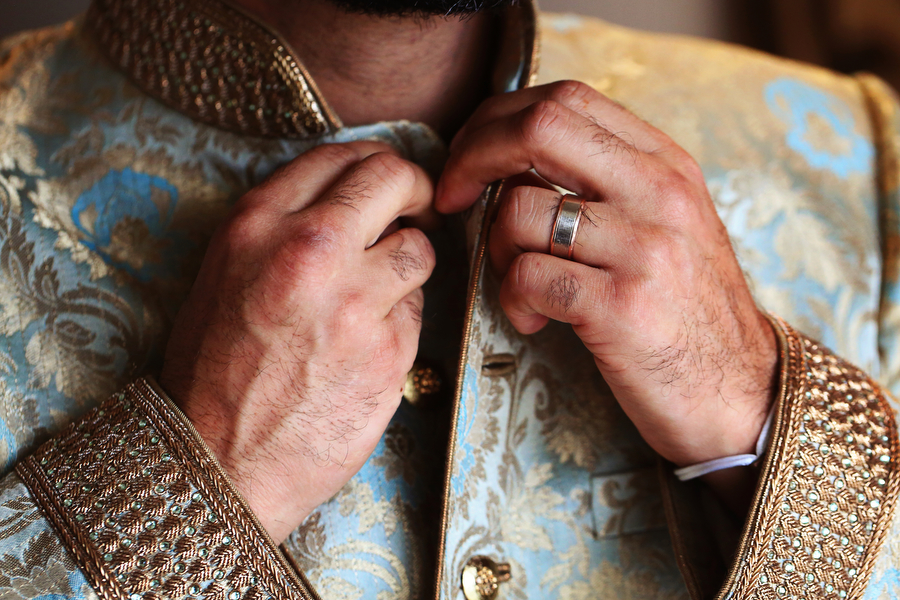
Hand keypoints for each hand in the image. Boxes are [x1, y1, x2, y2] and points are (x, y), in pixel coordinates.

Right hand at [160, 142, 435, 542]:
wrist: (219, 460)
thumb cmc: (214, 372)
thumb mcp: (223, 275)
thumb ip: (281, 226)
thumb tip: (347, 199)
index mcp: (258, 226)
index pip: (340, 156)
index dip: (374, 163)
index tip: (388, 182)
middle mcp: (310, 250)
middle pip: (394, 177)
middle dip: (414, 190)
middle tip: (417, 210)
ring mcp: (356, 301)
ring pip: (419, 248)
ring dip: (409, 263)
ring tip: (381, 292)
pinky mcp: (389, 350)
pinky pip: (419, 310)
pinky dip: (403, 320)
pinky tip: (369, 343)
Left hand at [437, 81, 777, 503]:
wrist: (742, 392)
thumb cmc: (687, 308)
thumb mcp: (667, 224)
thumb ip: (608, 181)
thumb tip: (513, 160)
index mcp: (666, 164)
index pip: (566, 99)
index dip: (498, 121)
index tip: (471, 158)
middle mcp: (659, 193)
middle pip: (538, 128)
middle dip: (473, 156)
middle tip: (453, 197)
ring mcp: (644, 248)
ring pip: (519, 210)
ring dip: (495, 249)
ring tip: (518, 283)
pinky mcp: (623, 306)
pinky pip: (527, 276)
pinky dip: (511, 299)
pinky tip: (532, 319)